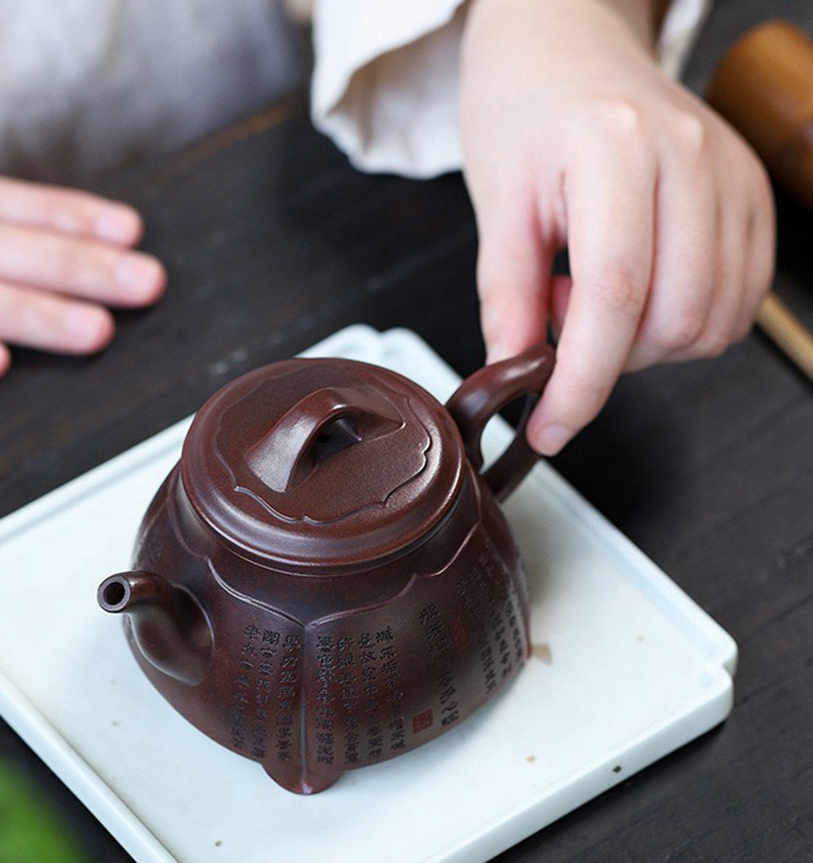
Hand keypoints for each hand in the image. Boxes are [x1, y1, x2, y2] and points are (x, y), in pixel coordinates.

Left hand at [459, 0, 774, 453]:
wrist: (567, 48)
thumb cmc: (524, 112)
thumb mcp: (496, 204)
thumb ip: (508, 297)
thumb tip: (515, 375)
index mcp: (617, 151)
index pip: (615, 297)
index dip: (581, 383)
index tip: (549, 427)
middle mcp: (692, 159)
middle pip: (675, 320)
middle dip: (610, 358)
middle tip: (560, 317)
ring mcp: (733, 174)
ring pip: (713, 321)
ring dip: (646, 343)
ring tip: (596, 291)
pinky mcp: (752, 194)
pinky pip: (739, 301)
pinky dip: (685, 323)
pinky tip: (640, 289)